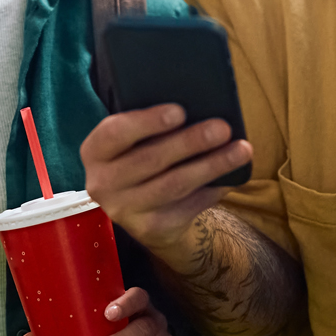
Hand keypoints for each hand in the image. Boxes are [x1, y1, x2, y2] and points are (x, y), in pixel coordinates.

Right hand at [82, 105, 252, 257]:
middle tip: (222, 128)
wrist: (144, 210)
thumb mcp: (134, 141)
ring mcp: (125, 210)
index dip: (147, 122)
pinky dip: (213, 189)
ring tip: (241, 149)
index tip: (180, 111)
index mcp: (95, 151)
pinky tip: (232, 176)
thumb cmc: (143, 156)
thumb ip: (152, 125)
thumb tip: (198, 106)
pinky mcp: (150, 229)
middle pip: (150, 160)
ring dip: (212, 165)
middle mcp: (102, 183)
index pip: (114, 133)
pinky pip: (187, 206)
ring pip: (174, 185)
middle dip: (190, 142)